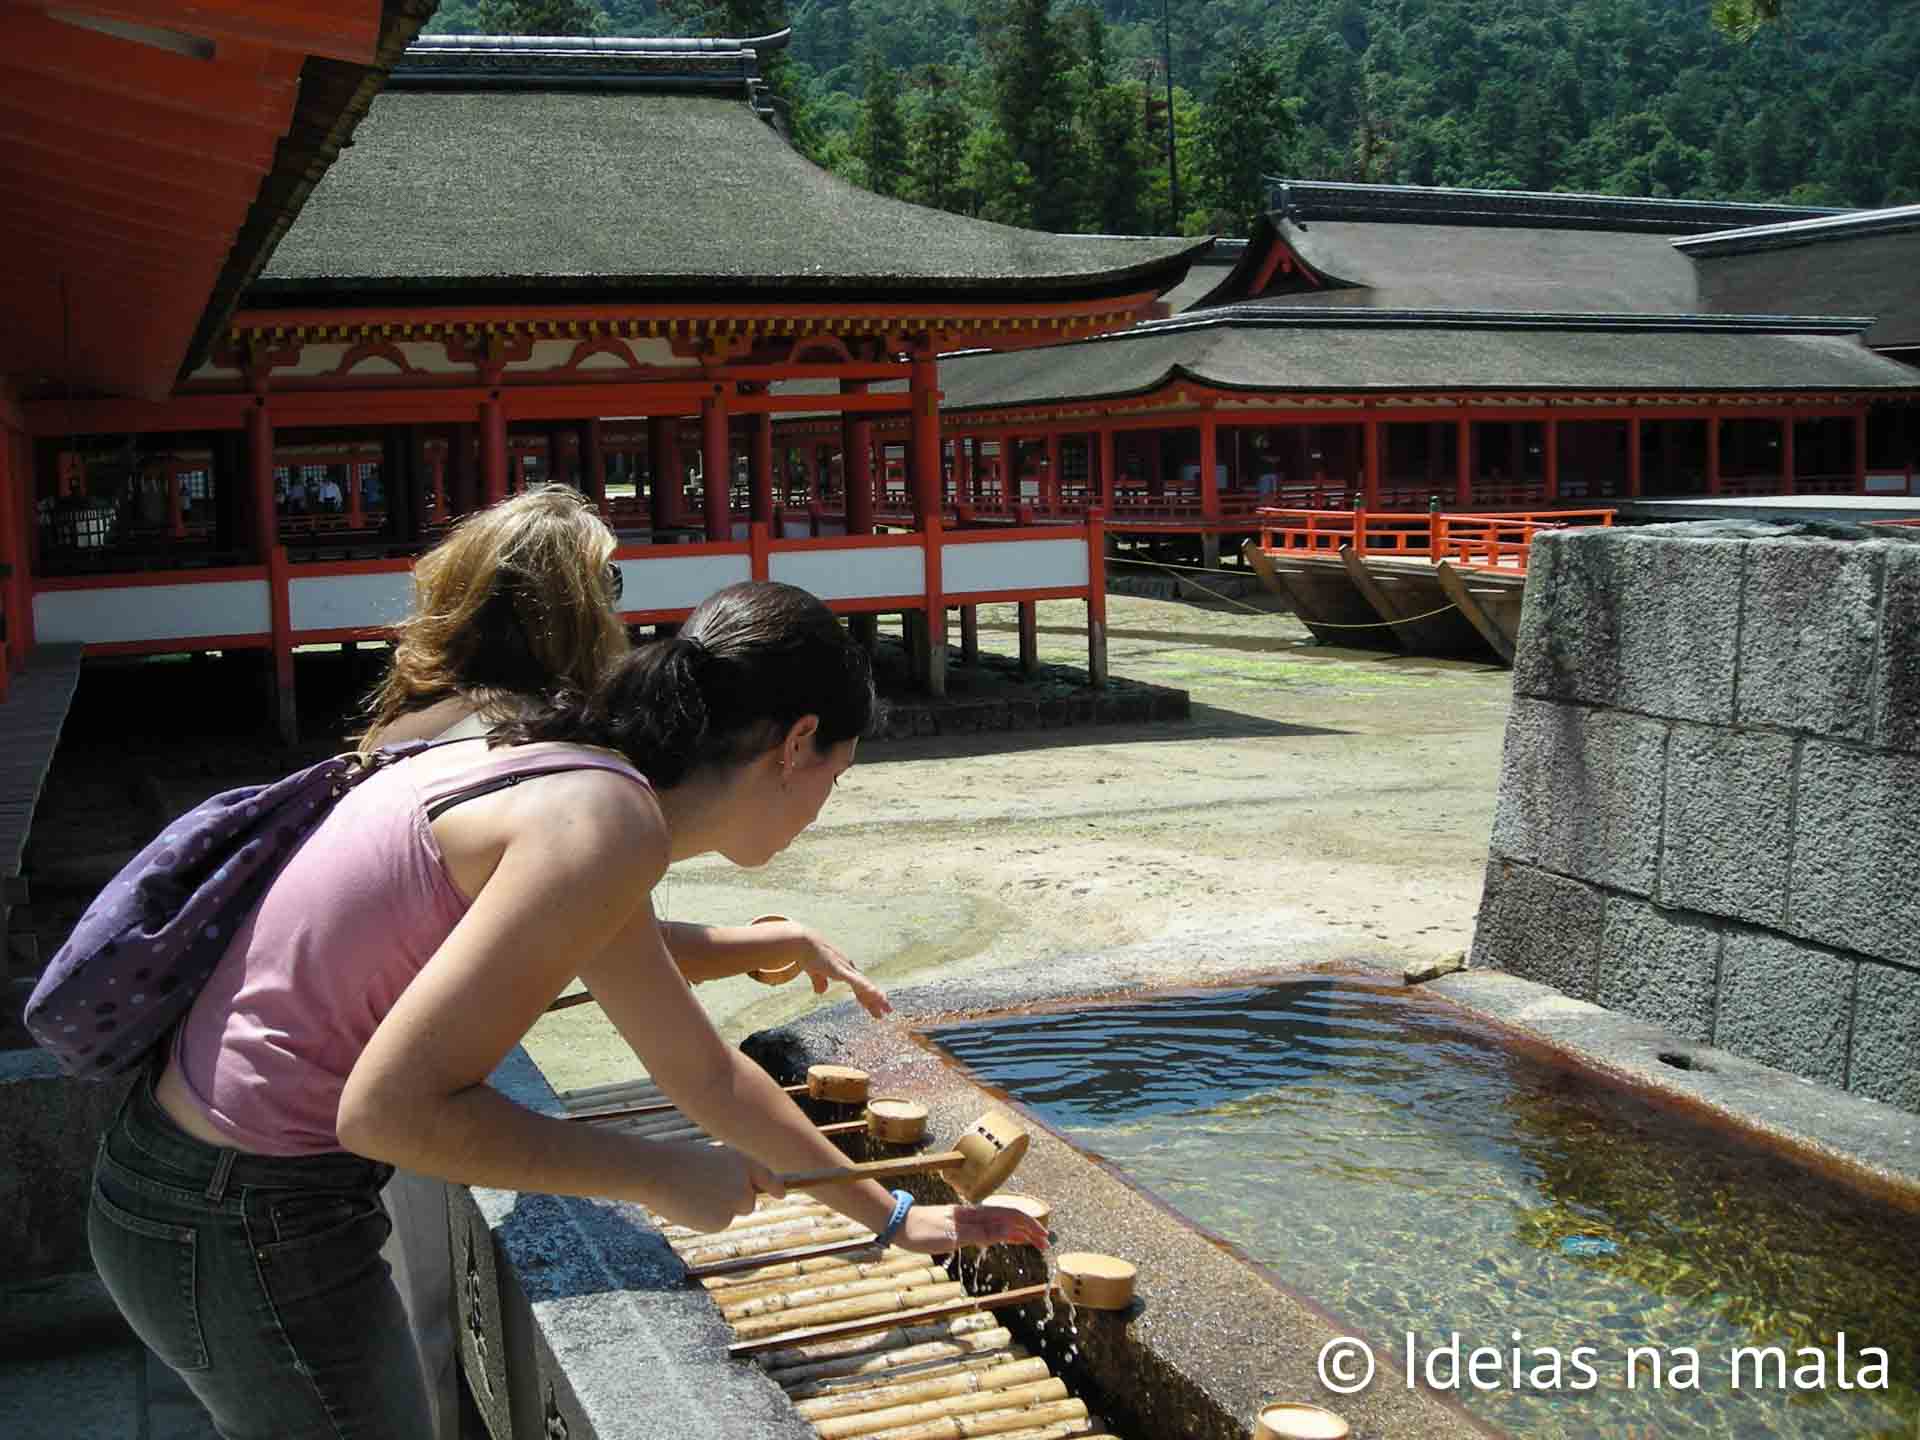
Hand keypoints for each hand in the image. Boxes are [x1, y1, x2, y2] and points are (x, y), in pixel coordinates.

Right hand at [652, 1144, 783, 1234]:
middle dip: (734, 1203)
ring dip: (717, 1211)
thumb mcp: (710, 1160)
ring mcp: (734, 1203)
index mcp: (740, 1161)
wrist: (658, 1173)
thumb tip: (736, 1191)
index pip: (766, 1175)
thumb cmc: (677, 1162)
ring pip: (731, 1214)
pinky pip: (716, 1224)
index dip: (775, 1186)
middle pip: (748, 1202)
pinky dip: (704, 1220)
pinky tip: (689, 1207)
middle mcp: (744, 1183)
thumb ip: (728, 1174)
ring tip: (693, 1195)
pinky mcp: (721, 1221)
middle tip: (707, 1193)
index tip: (781, 1194)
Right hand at [787, 926, 891, 1018]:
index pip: (860, 987)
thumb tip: (821, 992)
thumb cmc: (810, 955)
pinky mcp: (840, 969)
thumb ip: (819, 981)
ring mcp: (846, 969)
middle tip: (888, 1012)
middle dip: (876, 1001)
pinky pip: (855, 980)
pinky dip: (865, 987)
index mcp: (845, 970)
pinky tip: (875, 993)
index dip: (869, 999)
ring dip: (875, 997)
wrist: (804, 944)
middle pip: (866, 988)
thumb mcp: (816, 972)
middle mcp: (849, 969)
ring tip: (886, 1006)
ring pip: (864, 986)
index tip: (877, 1010)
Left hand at [893, 1203, 1049, 1255]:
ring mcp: (968, 1220)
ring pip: (1000, 1222)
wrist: (899, 1225)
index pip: (1010, 1216)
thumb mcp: (952, 1237)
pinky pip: (989, 1227)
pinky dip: (1004, 1232)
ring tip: (1033, 1242)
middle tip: (1045, 1245)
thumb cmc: (922, 1232)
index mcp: (975, 1216)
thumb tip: (1010, 1230)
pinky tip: (1007, 1237)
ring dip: (1019, 1231)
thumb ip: (981, 1233)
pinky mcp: (960, 1226)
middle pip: (1008, 1218)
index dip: (1029, 1226)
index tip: (1044, 1239)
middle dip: (1029, 1229)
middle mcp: (974, 1215)